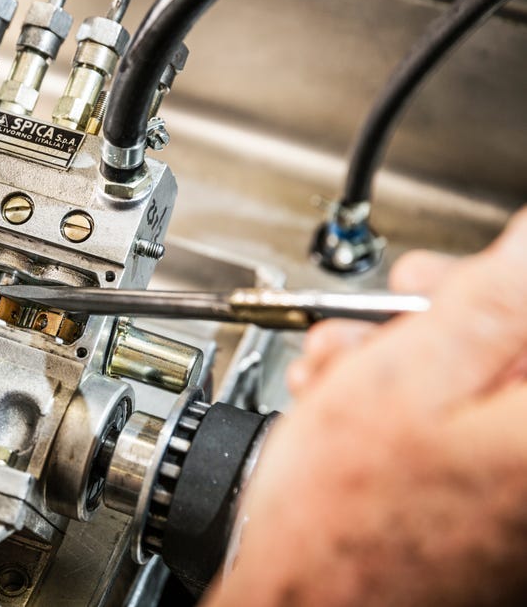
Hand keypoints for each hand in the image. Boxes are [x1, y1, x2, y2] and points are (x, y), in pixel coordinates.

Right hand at [206, 207, 526, 606]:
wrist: (305, 602)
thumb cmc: (341, 517)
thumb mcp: (402, 378)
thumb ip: (487, 298)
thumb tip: (526, 240)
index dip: (490, 280)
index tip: (443, 282)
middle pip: (513, 346)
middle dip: (439, 315)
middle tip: (387, 315)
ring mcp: (521, 490)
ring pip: (479, 383)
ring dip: (405, 358)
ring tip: (343, 371)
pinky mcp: (494, 505)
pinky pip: (462, 427)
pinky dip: (408, 404)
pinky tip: (353, 405)